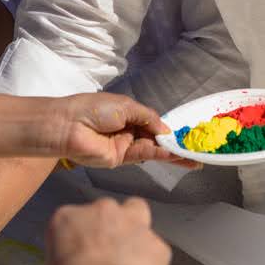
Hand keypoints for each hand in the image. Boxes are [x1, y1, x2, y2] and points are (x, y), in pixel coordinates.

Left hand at [31, 92, 190, 169]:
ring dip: (171, 153)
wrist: (69, 125)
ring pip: (152, 149)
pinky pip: (142, 155)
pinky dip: (158, 154)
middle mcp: (128, 130)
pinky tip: (173, 155)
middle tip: (195, 152)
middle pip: (155, 139)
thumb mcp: (126, 106)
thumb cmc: (94, 108)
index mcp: (128, 114)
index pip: (152, 123)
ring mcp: (124, 146)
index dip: (168, 129)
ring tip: (191, 157)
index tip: (186, 135)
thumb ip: (148, 118)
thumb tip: (166, 130)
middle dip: (174, 145)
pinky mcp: (119, 159)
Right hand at [47, 198, 169, 264]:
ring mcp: (132, 223)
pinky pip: (156, 248)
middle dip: (109, 227)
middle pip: (107, 210)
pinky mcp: (157, 243)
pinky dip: (151, 261)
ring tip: (129, 261)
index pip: (74, 218)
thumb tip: (79, 262)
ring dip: (135, 230)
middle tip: (107, 254)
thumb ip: (69, 252)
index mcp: (68, 218)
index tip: (83, 252)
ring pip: (138, 213)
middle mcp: (101, 212)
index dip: (81, 236)